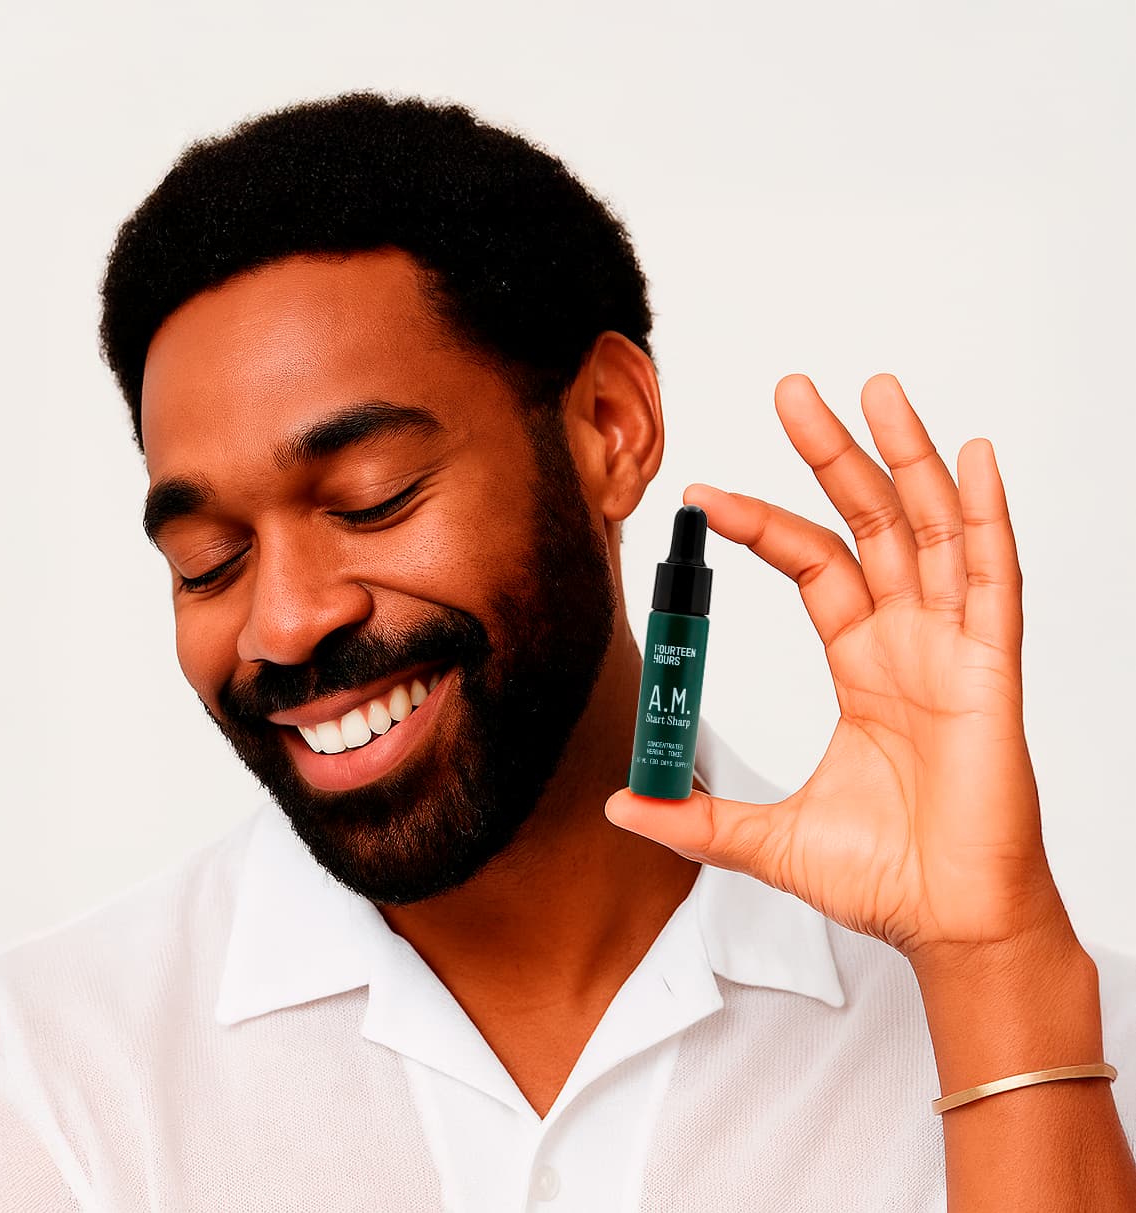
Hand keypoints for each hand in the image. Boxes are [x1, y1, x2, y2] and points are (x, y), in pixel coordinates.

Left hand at [606, 373, 1074, 967]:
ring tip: (875, 390)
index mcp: (861, 666)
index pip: (811, 565)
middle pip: (868, 524)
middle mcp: (908, 642)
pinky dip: (984, 517)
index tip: (704, 495)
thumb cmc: (883, 877)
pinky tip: (972, 457)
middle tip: (794, 390)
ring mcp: (953, 649)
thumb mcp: (768, 837)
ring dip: (904, 459)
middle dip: (832, 455)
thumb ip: (696, 817)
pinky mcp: (993, 672)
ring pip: (928, 530)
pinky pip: (993, 579)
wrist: (950, 924)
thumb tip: (618, 804)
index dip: (762, 524)